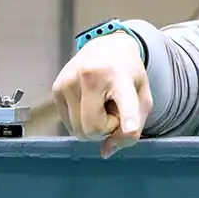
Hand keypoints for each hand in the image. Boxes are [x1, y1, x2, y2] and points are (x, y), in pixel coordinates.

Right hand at [51, 32, 151, 157]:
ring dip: (92, 124)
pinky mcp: (56, 88)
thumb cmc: (128, 76)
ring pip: (78, 130)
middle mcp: (91, 75)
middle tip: (112, 109)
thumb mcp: (142, 98)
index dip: (127, 117)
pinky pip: (68, 124)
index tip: (130, 128)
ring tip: (99, 102)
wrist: (106, 46)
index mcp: (120, 77)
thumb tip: (105, 151)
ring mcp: (69, 81)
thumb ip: (133, 129)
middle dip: (105, 128)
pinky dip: (80, 120)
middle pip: (93, 129)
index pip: (123, 101)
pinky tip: (87, 101)